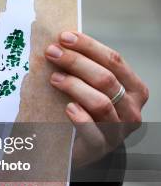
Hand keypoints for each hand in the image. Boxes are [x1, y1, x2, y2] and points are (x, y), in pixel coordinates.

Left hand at [45, 32, 148, 166]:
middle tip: (52, 53)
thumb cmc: (84, 111)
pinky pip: (94, 131)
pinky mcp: (102, 148)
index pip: (114, 61)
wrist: (78, 149)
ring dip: (75, 86)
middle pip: (106, 79)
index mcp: (133, 88)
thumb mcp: (88, 87)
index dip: (89, 47)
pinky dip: (81, 117)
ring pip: (101, 102)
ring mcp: (119, 130)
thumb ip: (83, 69)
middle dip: (76, 62)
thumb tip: (59, 43)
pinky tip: (68, 107)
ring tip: (54, 78)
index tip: (64, 37)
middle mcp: (132, 109)